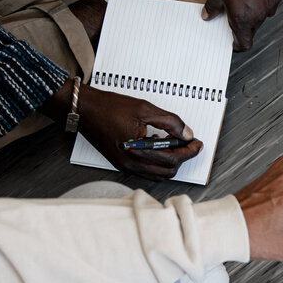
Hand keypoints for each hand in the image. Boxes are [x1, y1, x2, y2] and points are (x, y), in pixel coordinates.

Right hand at [75, 86, 202, 181]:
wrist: (84, 109)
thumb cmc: (108, 107)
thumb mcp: (145, 109)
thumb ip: (170, 121)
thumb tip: (186, 133)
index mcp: (138, 151)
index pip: (173, 159)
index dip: (189, 151)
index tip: (197, 144)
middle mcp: (131, 163)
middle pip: (168, 170)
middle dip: (182, 158)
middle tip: (190, 144)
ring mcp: (125, 165)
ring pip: (158, 174)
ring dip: (171, 163)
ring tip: (176, 146)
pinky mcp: (121, 164)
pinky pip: (146, 172)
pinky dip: (158, 164)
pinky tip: (160, 149)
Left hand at [203, 0, 282, 50]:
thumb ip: (213, 6)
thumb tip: (209, 14)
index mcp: (243, 18)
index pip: (244, 44)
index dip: (236, 44)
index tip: (231, 41)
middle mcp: (259, 14)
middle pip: (252, 30)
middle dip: (242, 25)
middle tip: (232, 14)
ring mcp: (270, 4)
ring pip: (261, 17)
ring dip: (252, 12)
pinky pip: (268, 4)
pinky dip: (260, 0)